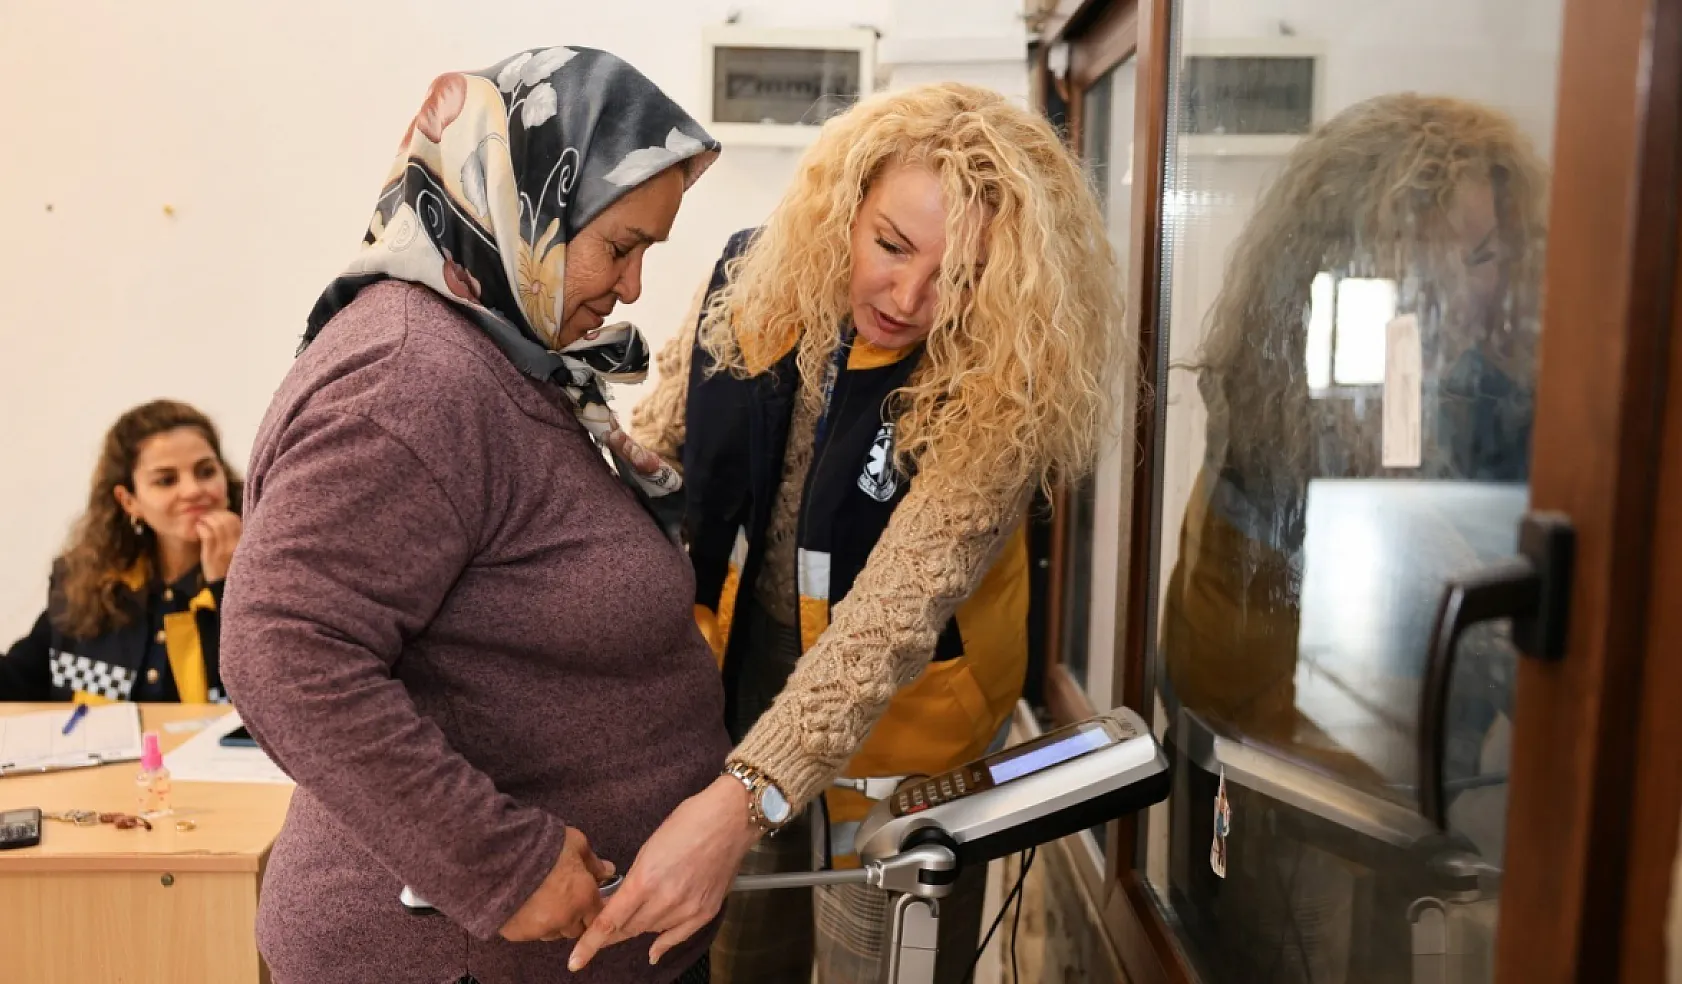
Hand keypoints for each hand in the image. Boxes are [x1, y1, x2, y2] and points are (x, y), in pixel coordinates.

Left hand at [195, 510, 242, 581]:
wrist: (221, 584)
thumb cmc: (226, 564)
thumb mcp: (235, 549)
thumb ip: (232, 534)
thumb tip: (223, 517)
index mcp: (243, 541)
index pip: (235, 519)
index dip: (224, 514)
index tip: (215, 515)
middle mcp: (236, 544)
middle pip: (226, 520)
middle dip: (213, 514)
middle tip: (205, 517)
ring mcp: (224, 550)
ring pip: (216, 525)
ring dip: (206, 520)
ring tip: (200, 522)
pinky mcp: (212, 555)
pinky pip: (207, 534)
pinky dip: (201, 528)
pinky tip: (198, 528)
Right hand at [500, 826, 615, 941]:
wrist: (501, 854)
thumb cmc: (544, 845)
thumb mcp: (575, 843)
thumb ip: (593, 861)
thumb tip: (608, 871)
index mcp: (584, 898)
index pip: (598, 917)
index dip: (591, 909)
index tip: (584, 899)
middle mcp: (566, 919)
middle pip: (575, 929)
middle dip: (573, 918)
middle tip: (562, 900)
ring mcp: (541, 929)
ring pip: (552, 933)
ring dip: (552, 923)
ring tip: (540, 902)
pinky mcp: (518, 934)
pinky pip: (529, 933)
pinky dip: (529, 924)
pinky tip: (523, 906)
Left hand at [568, 776, 759, 970]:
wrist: (732, 818)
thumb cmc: (690, 821)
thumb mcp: (649, 847)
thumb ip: (634, 880)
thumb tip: (620, 902)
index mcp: (645, 879)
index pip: (610, 921)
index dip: (590, 944)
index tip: (575, 960)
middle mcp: (665, 899)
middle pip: (629, 928)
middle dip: (613, 927)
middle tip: (604, 920)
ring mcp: (688, 908)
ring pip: (651, 930)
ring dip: (638, 925)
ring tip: (638, 911)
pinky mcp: (706, 911)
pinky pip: (678, 936)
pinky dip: (663, 944)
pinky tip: (653, 951)